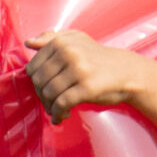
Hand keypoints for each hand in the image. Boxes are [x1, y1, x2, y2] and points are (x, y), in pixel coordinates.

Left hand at [24, 29, 152, 122]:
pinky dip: (58, 114)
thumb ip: (51, 39)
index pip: (32, 68)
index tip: (45, 90)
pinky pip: (61, 104)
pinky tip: (62, 117)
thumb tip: (29, 42)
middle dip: (42, 97)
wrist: (127, 71)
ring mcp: (78, 70)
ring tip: (58, 110)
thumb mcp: (76, 40)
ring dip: (50, 107)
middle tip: (51, 103)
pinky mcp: (87, 88)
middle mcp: (68, 53)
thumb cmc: (98, 58)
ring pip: (48, 94)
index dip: (36, 83)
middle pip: (38, 82)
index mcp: (61, 42)